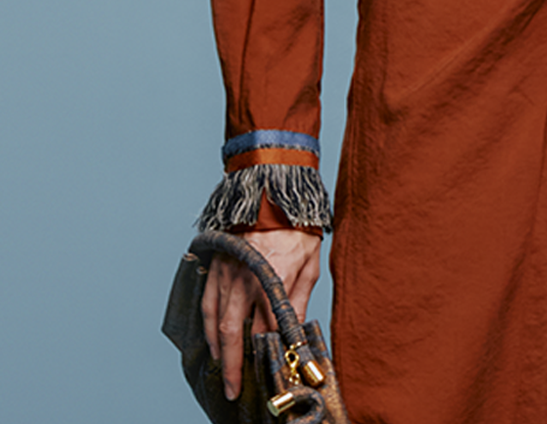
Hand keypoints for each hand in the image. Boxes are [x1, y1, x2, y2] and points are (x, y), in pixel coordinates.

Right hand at [201, 228, 321, 400]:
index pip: (266, 328)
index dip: (266, 353)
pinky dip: (208, 323)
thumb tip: (294, 329)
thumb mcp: (309, 262)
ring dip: (218, 348)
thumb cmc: (297, 224)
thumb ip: (298, 298)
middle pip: (235, 332)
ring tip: (223, 368)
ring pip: (216, 319)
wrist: (273, 187)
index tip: (267, 372)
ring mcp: (227, 271)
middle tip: (233, 389)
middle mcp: (245, 278)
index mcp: (272, 279)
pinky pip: (208, 300)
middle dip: (233, 365)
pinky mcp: (217, 263)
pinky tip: (213, 336)